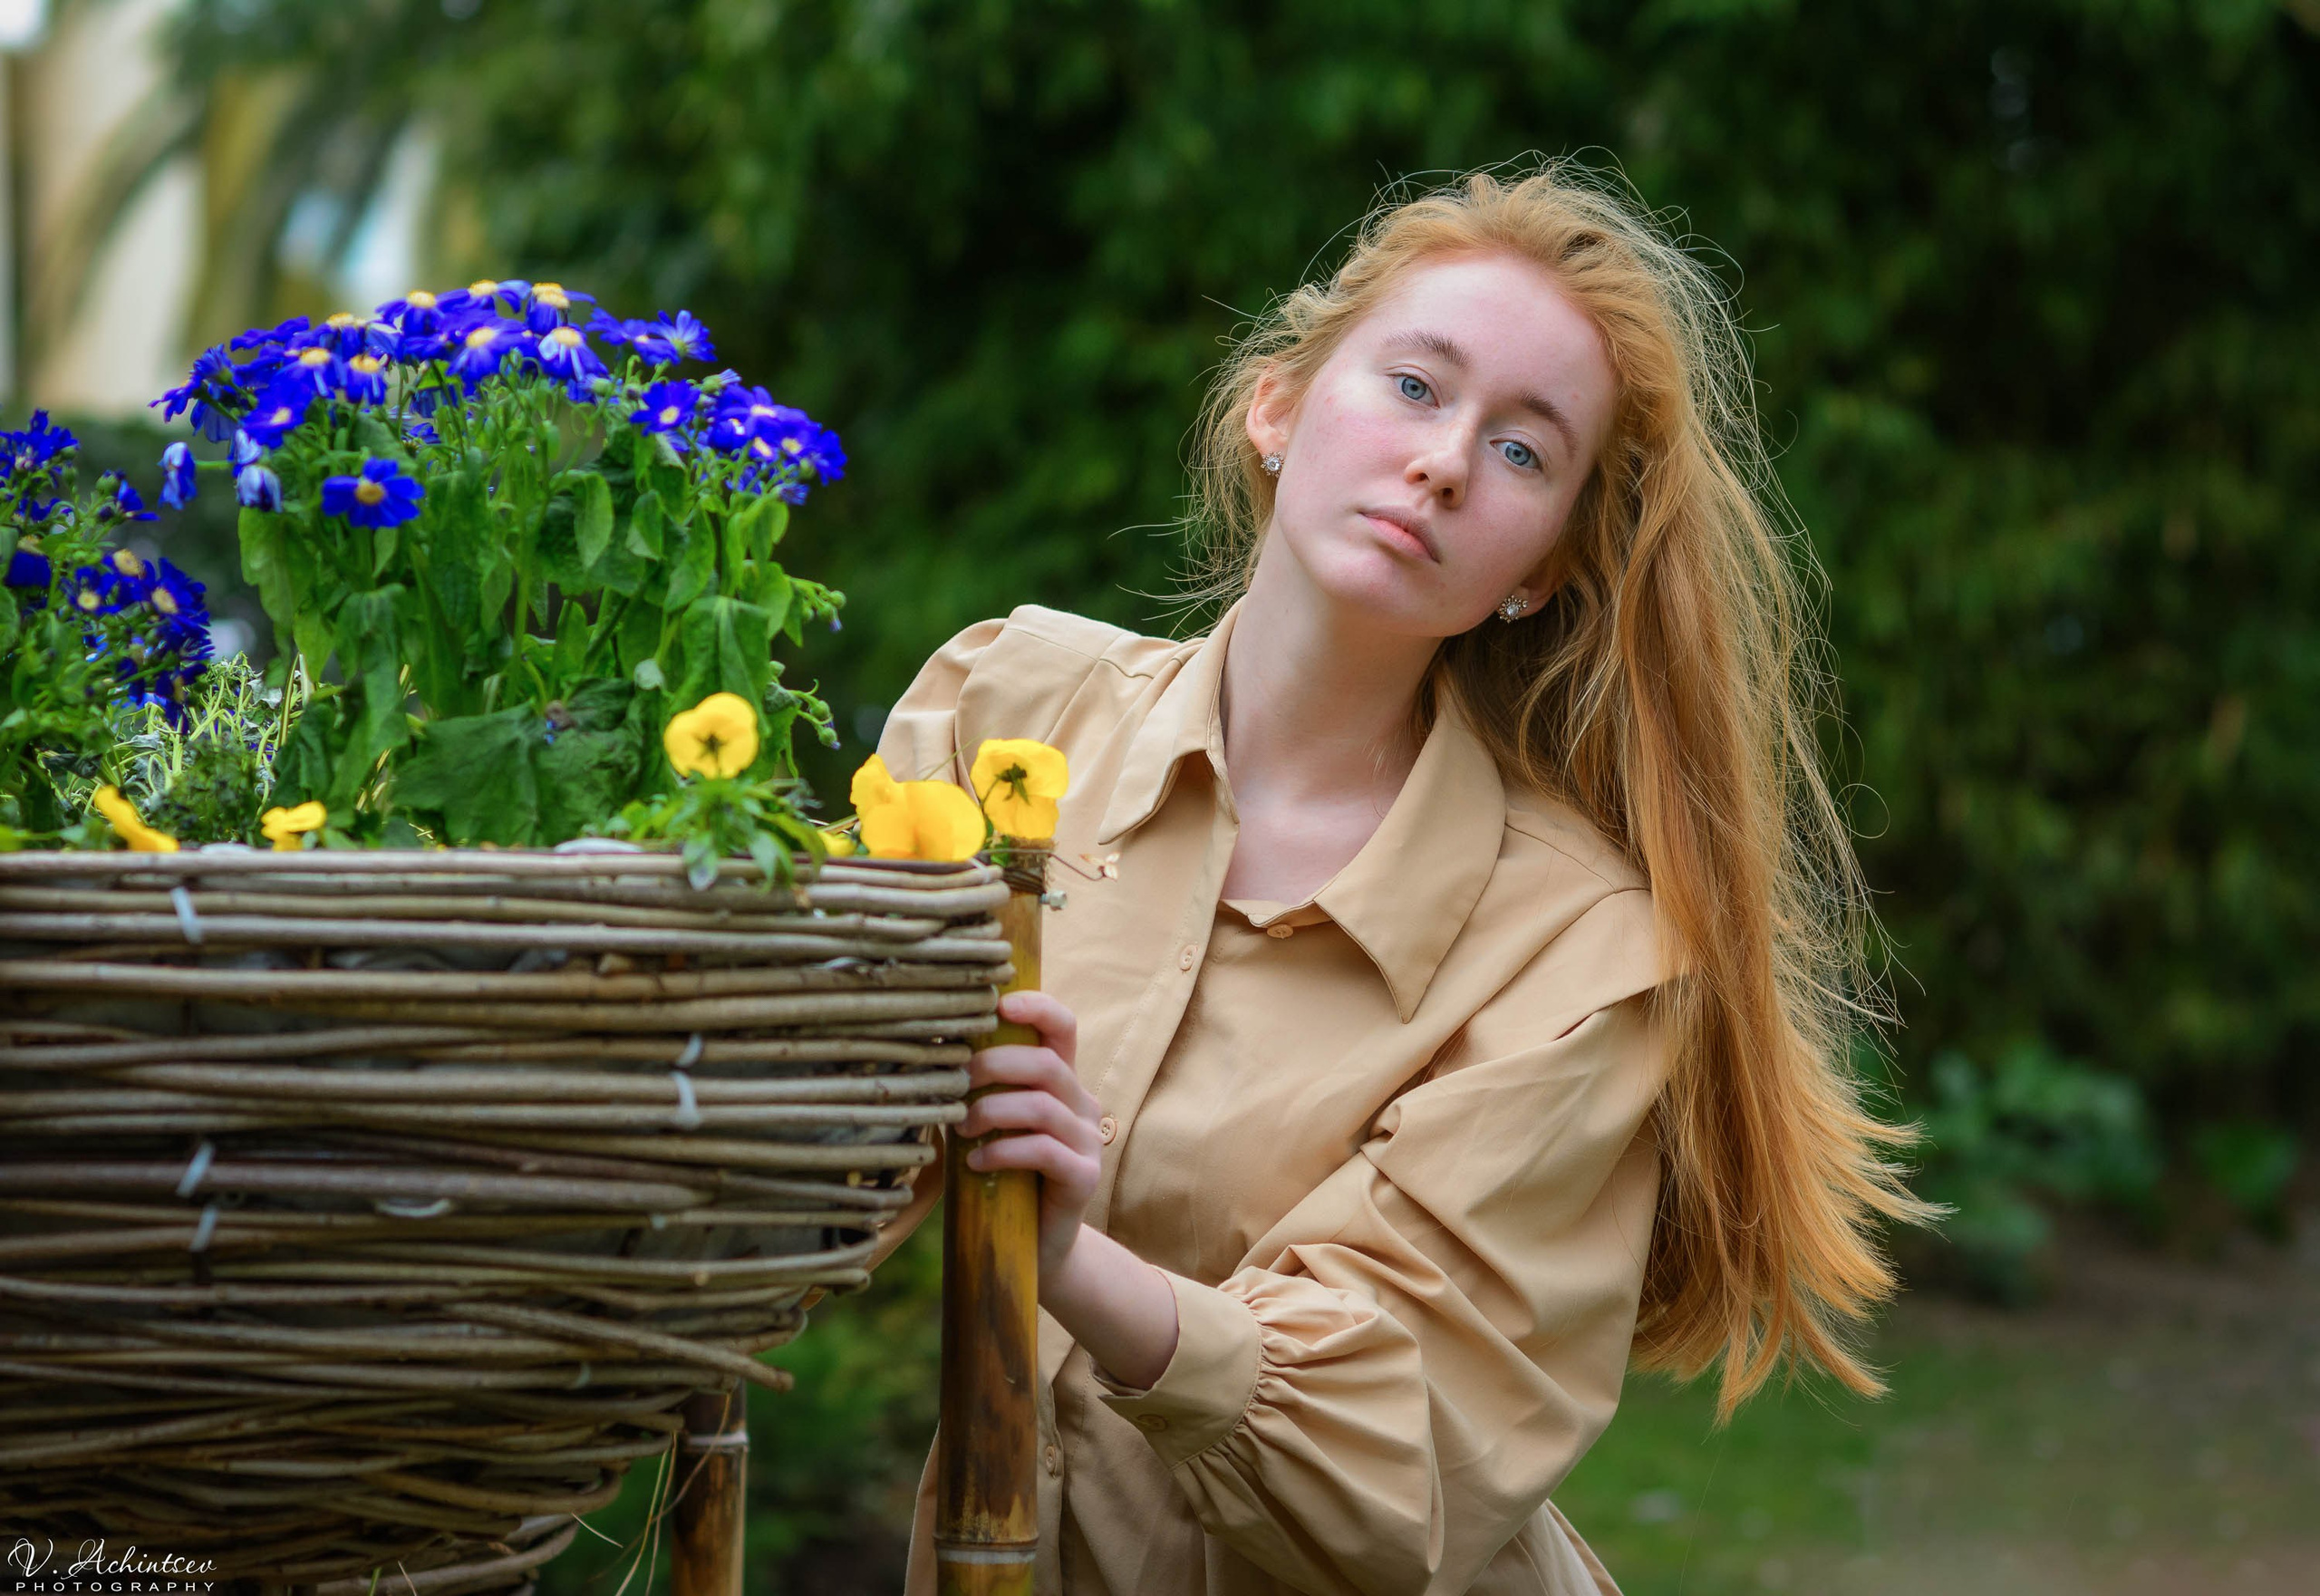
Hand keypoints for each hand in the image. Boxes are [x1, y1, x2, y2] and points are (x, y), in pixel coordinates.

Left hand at [960, 990, 1102, 1280]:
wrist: (1037, 1247)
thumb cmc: (1003, 1175)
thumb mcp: (989, 1125)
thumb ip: (976, 1091)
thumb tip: (924, 1057)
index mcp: (1061, 1081)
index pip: (1063, 1027)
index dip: (1036, 1007)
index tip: (999, 1004)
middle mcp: (1081, 1104)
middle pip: (1045, 1063)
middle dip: (992, 1065)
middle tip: (955, 1084)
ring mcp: (1087, 1140)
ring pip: (1041, 1106)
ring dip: (990, 1111)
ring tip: (960, 1131)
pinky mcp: (1084, 1176)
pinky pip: (1043, 1150)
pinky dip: (1002, 1151)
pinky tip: (976, 1163)